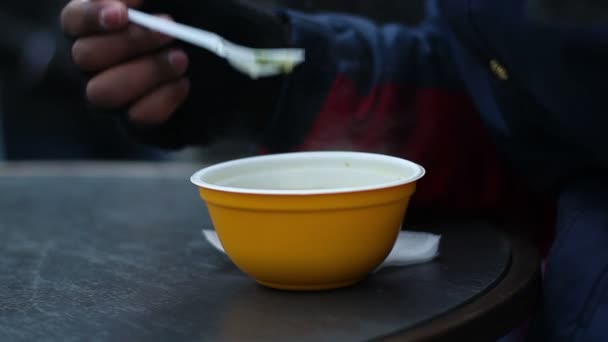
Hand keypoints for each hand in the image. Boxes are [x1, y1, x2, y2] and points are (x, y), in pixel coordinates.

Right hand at [61, 0, 288, 148]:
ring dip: (144, 72)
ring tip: (182, 59)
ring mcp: (117, 98)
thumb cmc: (204, 20)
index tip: (123, 12)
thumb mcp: (186, 2)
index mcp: (99, 28)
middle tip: (168, 31)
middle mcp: (98, 66)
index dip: (92, 16)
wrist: (238, 63)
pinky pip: (136, 118)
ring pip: (102, 93)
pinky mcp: (140, 125)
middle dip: (129, 42)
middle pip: (85, 57)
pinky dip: (162, 99)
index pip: (73, 20)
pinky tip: (185, 85)